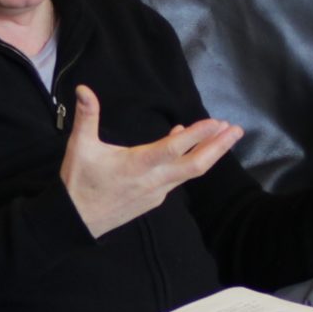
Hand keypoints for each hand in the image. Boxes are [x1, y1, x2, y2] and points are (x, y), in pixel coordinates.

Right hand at [57, 86, 243, 238]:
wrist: (76, 222)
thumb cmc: (78, 182)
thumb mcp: (80, 147)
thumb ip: (86, 116)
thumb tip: (83, 88)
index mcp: (138, 165)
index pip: (174, 148)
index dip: (197, 135)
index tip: (216, 122)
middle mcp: (153, 180)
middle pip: (196, 165)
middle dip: (218, 147)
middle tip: (236, 130)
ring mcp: (157, 193)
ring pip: (189, 173)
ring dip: (208, 154)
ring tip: (224, 136)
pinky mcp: (154, 200)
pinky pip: (177, 178)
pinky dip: (188, 162)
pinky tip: (187, 148)